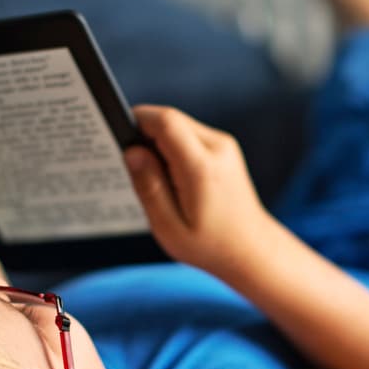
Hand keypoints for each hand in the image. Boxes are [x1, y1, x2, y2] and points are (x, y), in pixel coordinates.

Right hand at [124, 106, 273, 275]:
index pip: (165, 122)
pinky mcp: (223, 148)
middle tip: (134, 167)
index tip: (118, 137)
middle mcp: (217, 148)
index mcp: (201, 168)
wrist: (251, 249)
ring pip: (179, 124)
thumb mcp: (169, 227)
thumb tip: (131, 152)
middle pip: (170, 119)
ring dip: (160, 142)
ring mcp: (224, 146)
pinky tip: (171, 178)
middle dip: (145, 134)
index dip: (137, 121)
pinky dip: (173, 147)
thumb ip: (149, 187)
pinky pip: (189, 134)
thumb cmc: (209, 245)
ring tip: (156, 178)